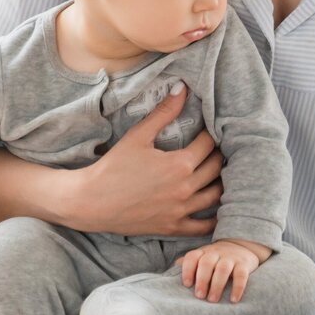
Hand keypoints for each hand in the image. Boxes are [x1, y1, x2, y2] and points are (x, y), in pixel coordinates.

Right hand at [75, 84, 224, 236]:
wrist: (91, 201)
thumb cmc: (113, 166)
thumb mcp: (139, 135)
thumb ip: (164, 112)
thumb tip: (183, 88)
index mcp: (180, 164)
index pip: (209, 144)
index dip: (212, 134)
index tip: (211, 129)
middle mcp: (185, 188)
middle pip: (217, 168)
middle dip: (220, 155)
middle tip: (219, 148)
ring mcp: (181, 210)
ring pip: (217, 196)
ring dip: (223, 183)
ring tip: (222, 173)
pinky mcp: (173, 227)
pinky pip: (203, 227)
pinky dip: (215, 219)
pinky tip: (220, 210)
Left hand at [177, 239, 269, 302]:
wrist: (242, 246)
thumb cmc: (216, 258)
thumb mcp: (202, 257)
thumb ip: (189, 264)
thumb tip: (170, 274)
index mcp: (203, 252)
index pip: (192, 257)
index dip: (188, 270)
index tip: (187, 284)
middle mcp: (216, 253)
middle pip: (207, 263)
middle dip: (202, 280)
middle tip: (199, 296)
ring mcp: (231, 257)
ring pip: (223, 269)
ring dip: (217, 285)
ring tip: (212, 300)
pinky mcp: (244, 264)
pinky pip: (241, 275)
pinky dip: (238, 288)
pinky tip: (233, 300)